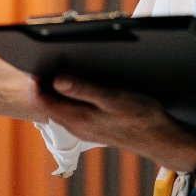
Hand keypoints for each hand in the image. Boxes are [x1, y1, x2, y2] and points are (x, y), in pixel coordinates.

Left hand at [36, 75, 195, 171]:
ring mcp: (82, 127)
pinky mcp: (91, 126)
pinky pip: (70, 110)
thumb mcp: (113, 98)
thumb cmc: (140, 116)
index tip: (38, 59)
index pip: (40, 100)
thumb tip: (56, 79)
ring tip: (60, 66)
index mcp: (77, 117)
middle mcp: (75, 125)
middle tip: (46, 58)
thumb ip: (83, 89)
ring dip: (54, 88)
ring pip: (57, 106)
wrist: (159, 138)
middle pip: (46, 103)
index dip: (35, 79)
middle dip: (42, 81)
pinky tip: (77, 83)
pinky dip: (67, 95)